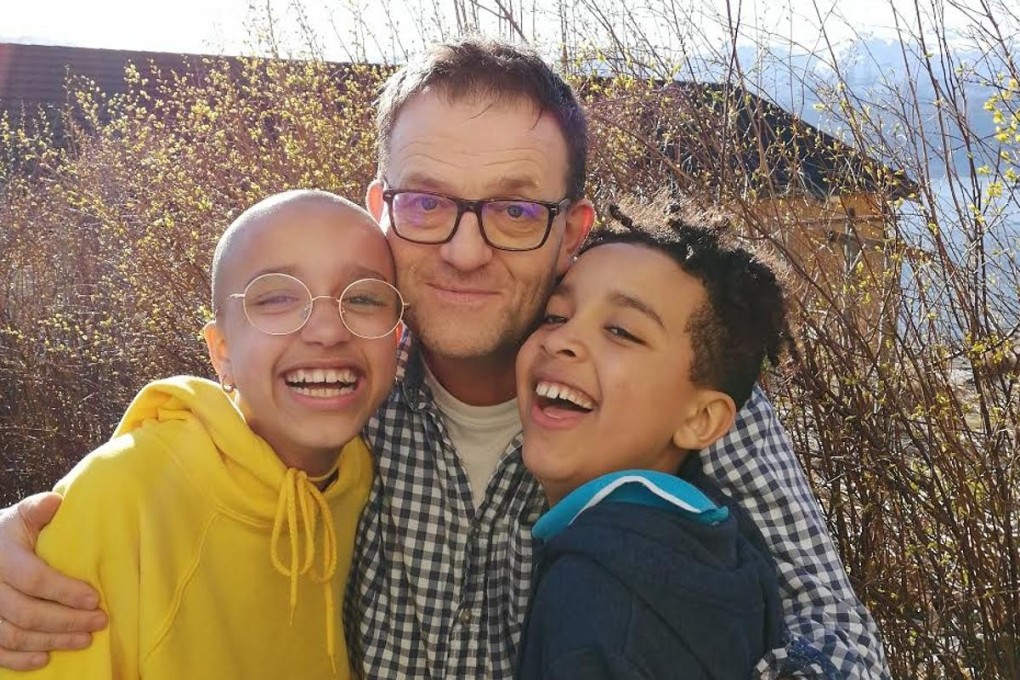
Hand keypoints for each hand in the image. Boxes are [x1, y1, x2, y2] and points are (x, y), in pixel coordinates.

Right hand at [0, 493, 107, 669]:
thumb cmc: (8, 535)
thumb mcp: (20, 517)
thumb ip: (38, 509)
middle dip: (67, 621)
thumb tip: (56, 501)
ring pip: (15, 635)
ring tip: (85, 639)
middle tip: (99, 621)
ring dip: (52, 641)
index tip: (94, 598)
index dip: (65, 592)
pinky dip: (20, 660)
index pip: (34, 579)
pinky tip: (46, 659)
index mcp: (2, 557)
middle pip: (27, 613)